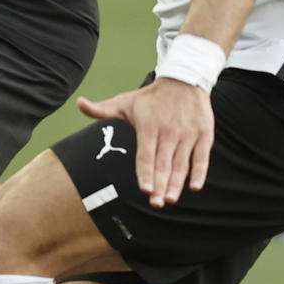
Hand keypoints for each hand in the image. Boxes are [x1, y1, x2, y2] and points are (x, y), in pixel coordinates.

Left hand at [77, 78, 212, 207]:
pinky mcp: (204, 133)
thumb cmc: (150, 97)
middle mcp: (169, 131)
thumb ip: (101, 109)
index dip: (145, 173)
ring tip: (170, 200)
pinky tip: (194, 187)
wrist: (184, 79)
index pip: (146, 155)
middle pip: (163, 163)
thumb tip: (79, 103)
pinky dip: (200, 172)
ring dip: (177, 183)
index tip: (144, 190)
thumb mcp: (124, 101)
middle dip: (160, 185)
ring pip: (182, 163)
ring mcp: (188, 133)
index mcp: (148, 126)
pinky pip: (202, 157)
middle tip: (156, 203)